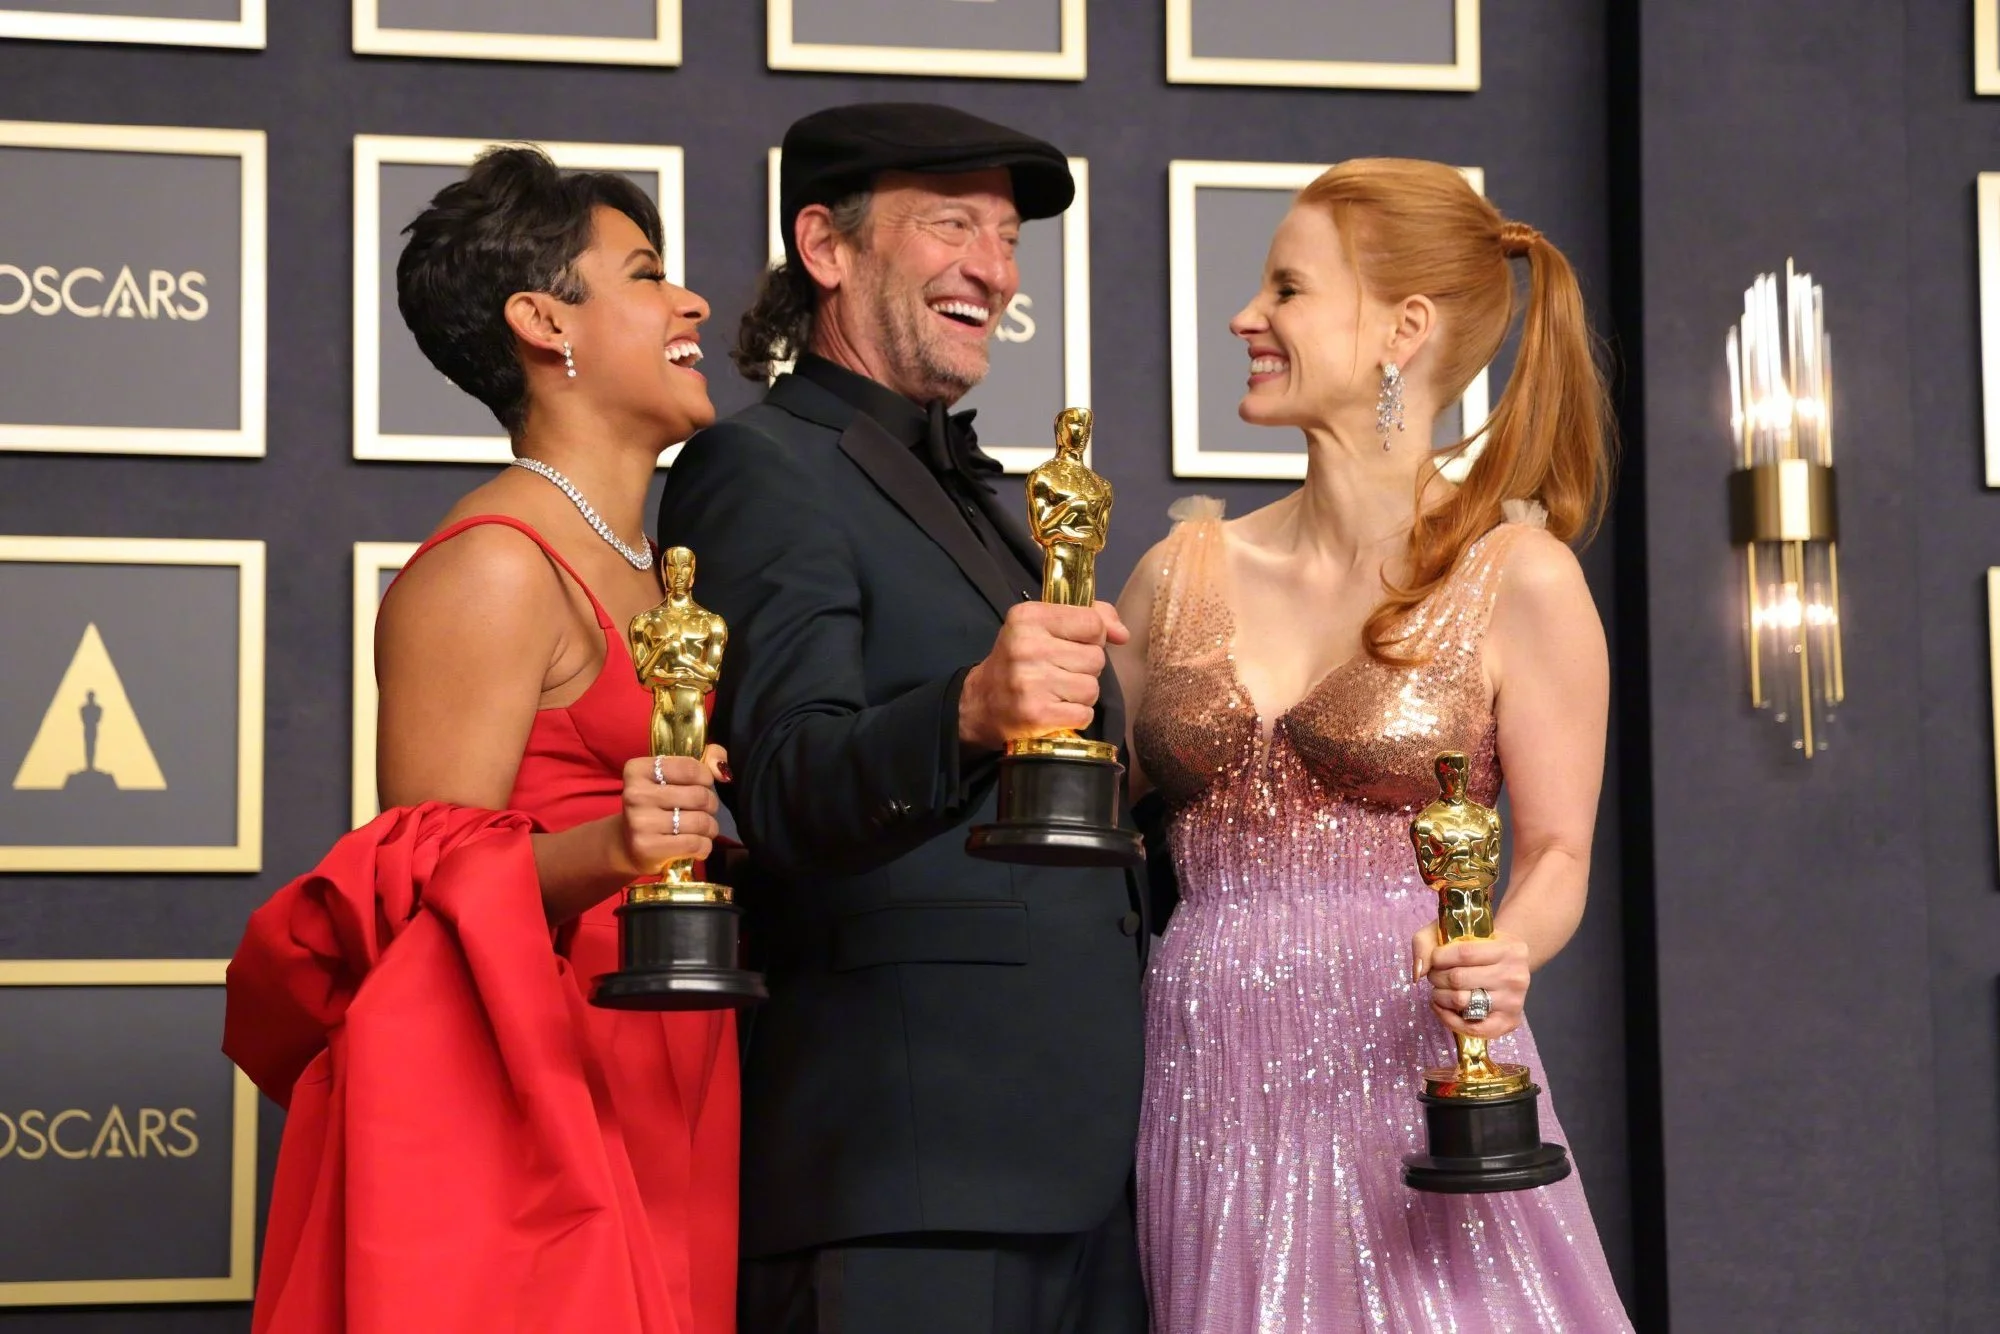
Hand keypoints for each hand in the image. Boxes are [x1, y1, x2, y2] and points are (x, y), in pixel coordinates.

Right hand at [612, 750, 723, 877]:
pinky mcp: (648, 848)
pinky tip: (698, 845)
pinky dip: (705, 846)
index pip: (689, 768)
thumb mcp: (672, 775)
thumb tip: (722, 770)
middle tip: (704, 810)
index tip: (703, 784)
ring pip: (700, 821)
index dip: (706, 777)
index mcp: (637, 770)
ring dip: (710, 827)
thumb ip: (705, 759)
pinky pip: (695, 844)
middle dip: (710, 804)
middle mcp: (635, 794)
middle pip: (698, 796)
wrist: (628, 843)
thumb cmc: (657, 804)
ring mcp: (640, 822)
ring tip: (703, 829)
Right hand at [958, 601, 1129, 751]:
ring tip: (1056, 692)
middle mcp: (1027, 647)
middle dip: (1084, 668)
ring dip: (1080, 694)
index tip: (1074, 644)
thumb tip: (1123, 634)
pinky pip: (1084, 714)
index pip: (1093, 622)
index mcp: (1028, 617)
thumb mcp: (1043, 626)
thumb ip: (1088, 617)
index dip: (1093, 636)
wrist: (981, 704)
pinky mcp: (1036, 714)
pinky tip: (1055, 710)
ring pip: (1092, 688)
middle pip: (1095, 658)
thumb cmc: (1019, 660)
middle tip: (1058, 671)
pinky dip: (1075, 715)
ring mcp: (1031, 682)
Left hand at [1411, 928, 1530, 1039]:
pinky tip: (1441, 1007)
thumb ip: (1426, 942)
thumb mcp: (1454, 931)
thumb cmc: (1477, 946)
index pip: (1464, 953)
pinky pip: (1473, 1028)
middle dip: (1437, 977)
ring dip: (1440, 996)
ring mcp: (1514, 1002)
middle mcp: (1516, 976)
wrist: (1507, 964)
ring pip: (1462, 1001)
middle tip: (1435, 975)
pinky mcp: (1509, 1022)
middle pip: (1459, 979)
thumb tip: (1419, 971)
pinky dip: (1449, 1019)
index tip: (1434, 958)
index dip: (1438, 957)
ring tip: (1439, 989)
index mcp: (1510, 948)